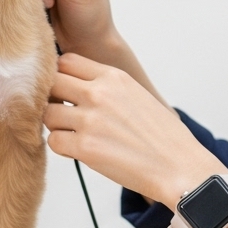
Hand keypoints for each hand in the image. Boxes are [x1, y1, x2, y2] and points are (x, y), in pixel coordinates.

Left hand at [44, 53, 225, 207]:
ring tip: (75, 134)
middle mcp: (99, 94)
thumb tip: (76, 86)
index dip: (61, 75)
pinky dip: (62, 147)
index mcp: (114, 77)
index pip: (66, 61)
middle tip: (64, 112)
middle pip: (51, 83)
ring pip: (48, 114)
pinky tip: (79, 150)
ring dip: (57, 125)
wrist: (179, 166)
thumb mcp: (137, 95)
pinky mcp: (85, 148)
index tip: (67, 90)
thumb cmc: (162, 135)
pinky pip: (54, 141)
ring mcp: (90, 120)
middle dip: (53, 97)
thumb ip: (107, 86)